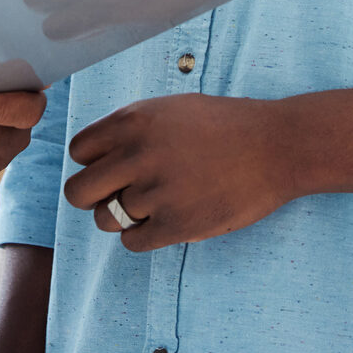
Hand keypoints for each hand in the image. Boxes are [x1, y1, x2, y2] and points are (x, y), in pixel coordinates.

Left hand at [62, 93, 297, 250]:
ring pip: (104, 220)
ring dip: (121, 218)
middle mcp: (138, 154)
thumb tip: (93, 156)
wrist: (276, 146)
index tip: (112, 167)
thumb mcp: (170, 109)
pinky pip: (132, 243)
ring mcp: (157, 191)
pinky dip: (143, 237)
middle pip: (77, 192)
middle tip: (117, 195)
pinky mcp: (177, 224)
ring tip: (151, 206)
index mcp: (133, 120)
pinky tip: (165, 221)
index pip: (78, 151)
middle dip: (93, 197)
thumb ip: (129, 129)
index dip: (92, 162)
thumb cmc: (224, 126)